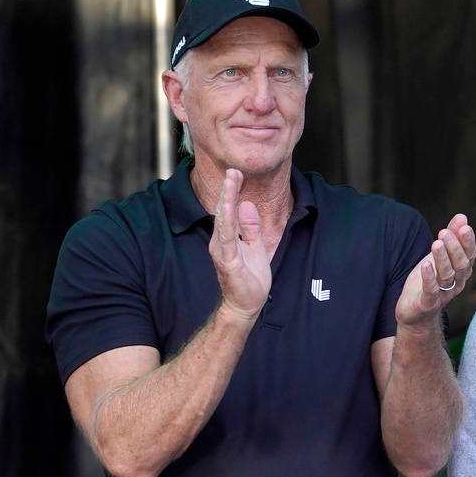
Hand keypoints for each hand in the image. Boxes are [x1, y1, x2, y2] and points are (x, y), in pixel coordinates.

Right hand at [209, 169, 271, 319]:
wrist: (247, 306)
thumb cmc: (250, 279)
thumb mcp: (255, 247)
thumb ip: (250, 227)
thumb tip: (246, 204)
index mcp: (227, 238)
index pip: (228, 210)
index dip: (232, 191)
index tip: (236, 173)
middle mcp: (220, 242)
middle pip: (223, 211)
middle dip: (228, 190)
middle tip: (233, 170)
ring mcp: (223, 252)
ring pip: (224, 221)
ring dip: (227, 200)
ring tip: (231, 181)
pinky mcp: (229, 262)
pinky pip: (228, 238)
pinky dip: (228, 221)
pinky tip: (230, 207)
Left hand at [396, 214, 475, 330]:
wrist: (415, 313)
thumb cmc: (429, 281)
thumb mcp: (439, 256)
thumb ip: (451, 236)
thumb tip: (462, 216)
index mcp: (461, 271)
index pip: (469, 255)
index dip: (468, 242)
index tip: (464, 226)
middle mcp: (456, 283)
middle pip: (460, 265)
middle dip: (454, 247)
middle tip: (445, 232)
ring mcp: (443, 295)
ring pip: (447, 276)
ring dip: (442, 259)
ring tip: (436, 243)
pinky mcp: (428, 304)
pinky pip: (431, 291)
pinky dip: (429, 278)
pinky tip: (425, 264)